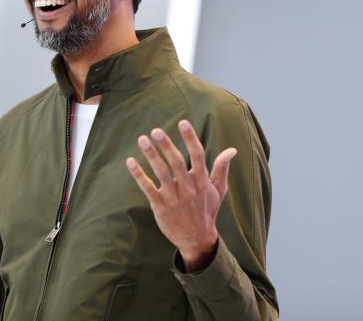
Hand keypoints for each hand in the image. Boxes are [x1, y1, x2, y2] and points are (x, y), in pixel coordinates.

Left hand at [126, 120, 236, 271]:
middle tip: (155, 130)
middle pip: (176, 162)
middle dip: (166, 145)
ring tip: (142, 139)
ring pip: (161, 173)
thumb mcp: (218, 190)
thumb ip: (222, 168)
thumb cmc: (207, 209)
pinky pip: (148, 188)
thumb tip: (232, 150)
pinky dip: (138, 175)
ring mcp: (174, 198)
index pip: (197, 156)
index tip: (183, 123)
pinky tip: (130, 161)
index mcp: (201, 181)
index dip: (190, 139)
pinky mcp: (160, 207)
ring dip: (151, 156)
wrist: (197, 239)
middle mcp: (188, 188)